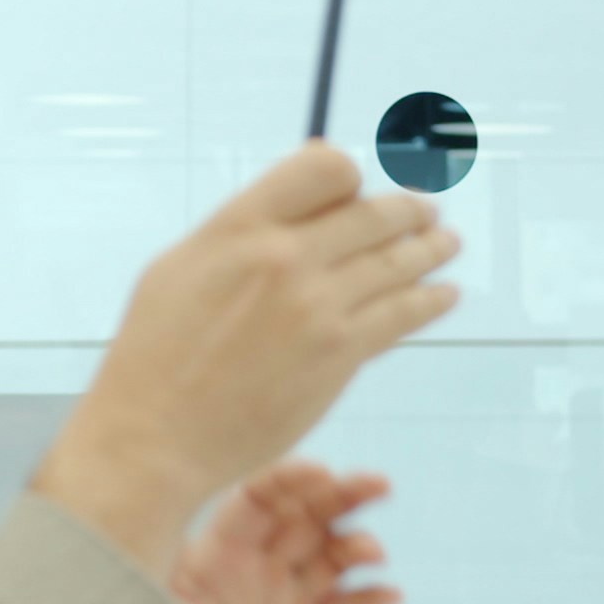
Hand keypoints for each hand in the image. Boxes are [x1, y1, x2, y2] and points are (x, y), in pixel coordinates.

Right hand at [38, 144, 462, 574]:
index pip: (324, 167)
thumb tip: (295, 200)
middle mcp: (285, 257)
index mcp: (241, 226)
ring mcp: (318, 306)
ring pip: (396, 261)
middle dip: (406, 209)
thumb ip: (242, 228)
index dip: (347, 175)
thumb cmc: (156, 354)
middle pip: (372, 213)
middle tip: (426, 210)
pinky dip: (430, 301)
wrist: (157, 436)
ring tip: (447, 242)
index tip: (355, 190)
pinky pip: (402, 314)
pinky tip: (443, 295)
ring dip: (430, 248)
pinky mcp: (340, 354)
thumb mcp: (180, 265)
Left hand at [167, 462, 402, 603]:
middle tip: (378, 486)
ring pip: (330, 561)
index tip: (320, 473)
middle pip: (303, 520)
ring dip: (356, 546)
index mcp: (212, 559)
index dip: (289, 481)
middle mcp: (251, 578)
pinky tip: (389, 595)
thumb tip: (186, 530)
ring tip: (370, 554)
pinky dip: (371, 601)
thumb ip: (177, 575)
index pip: (255, 502)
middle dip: (340, 497)